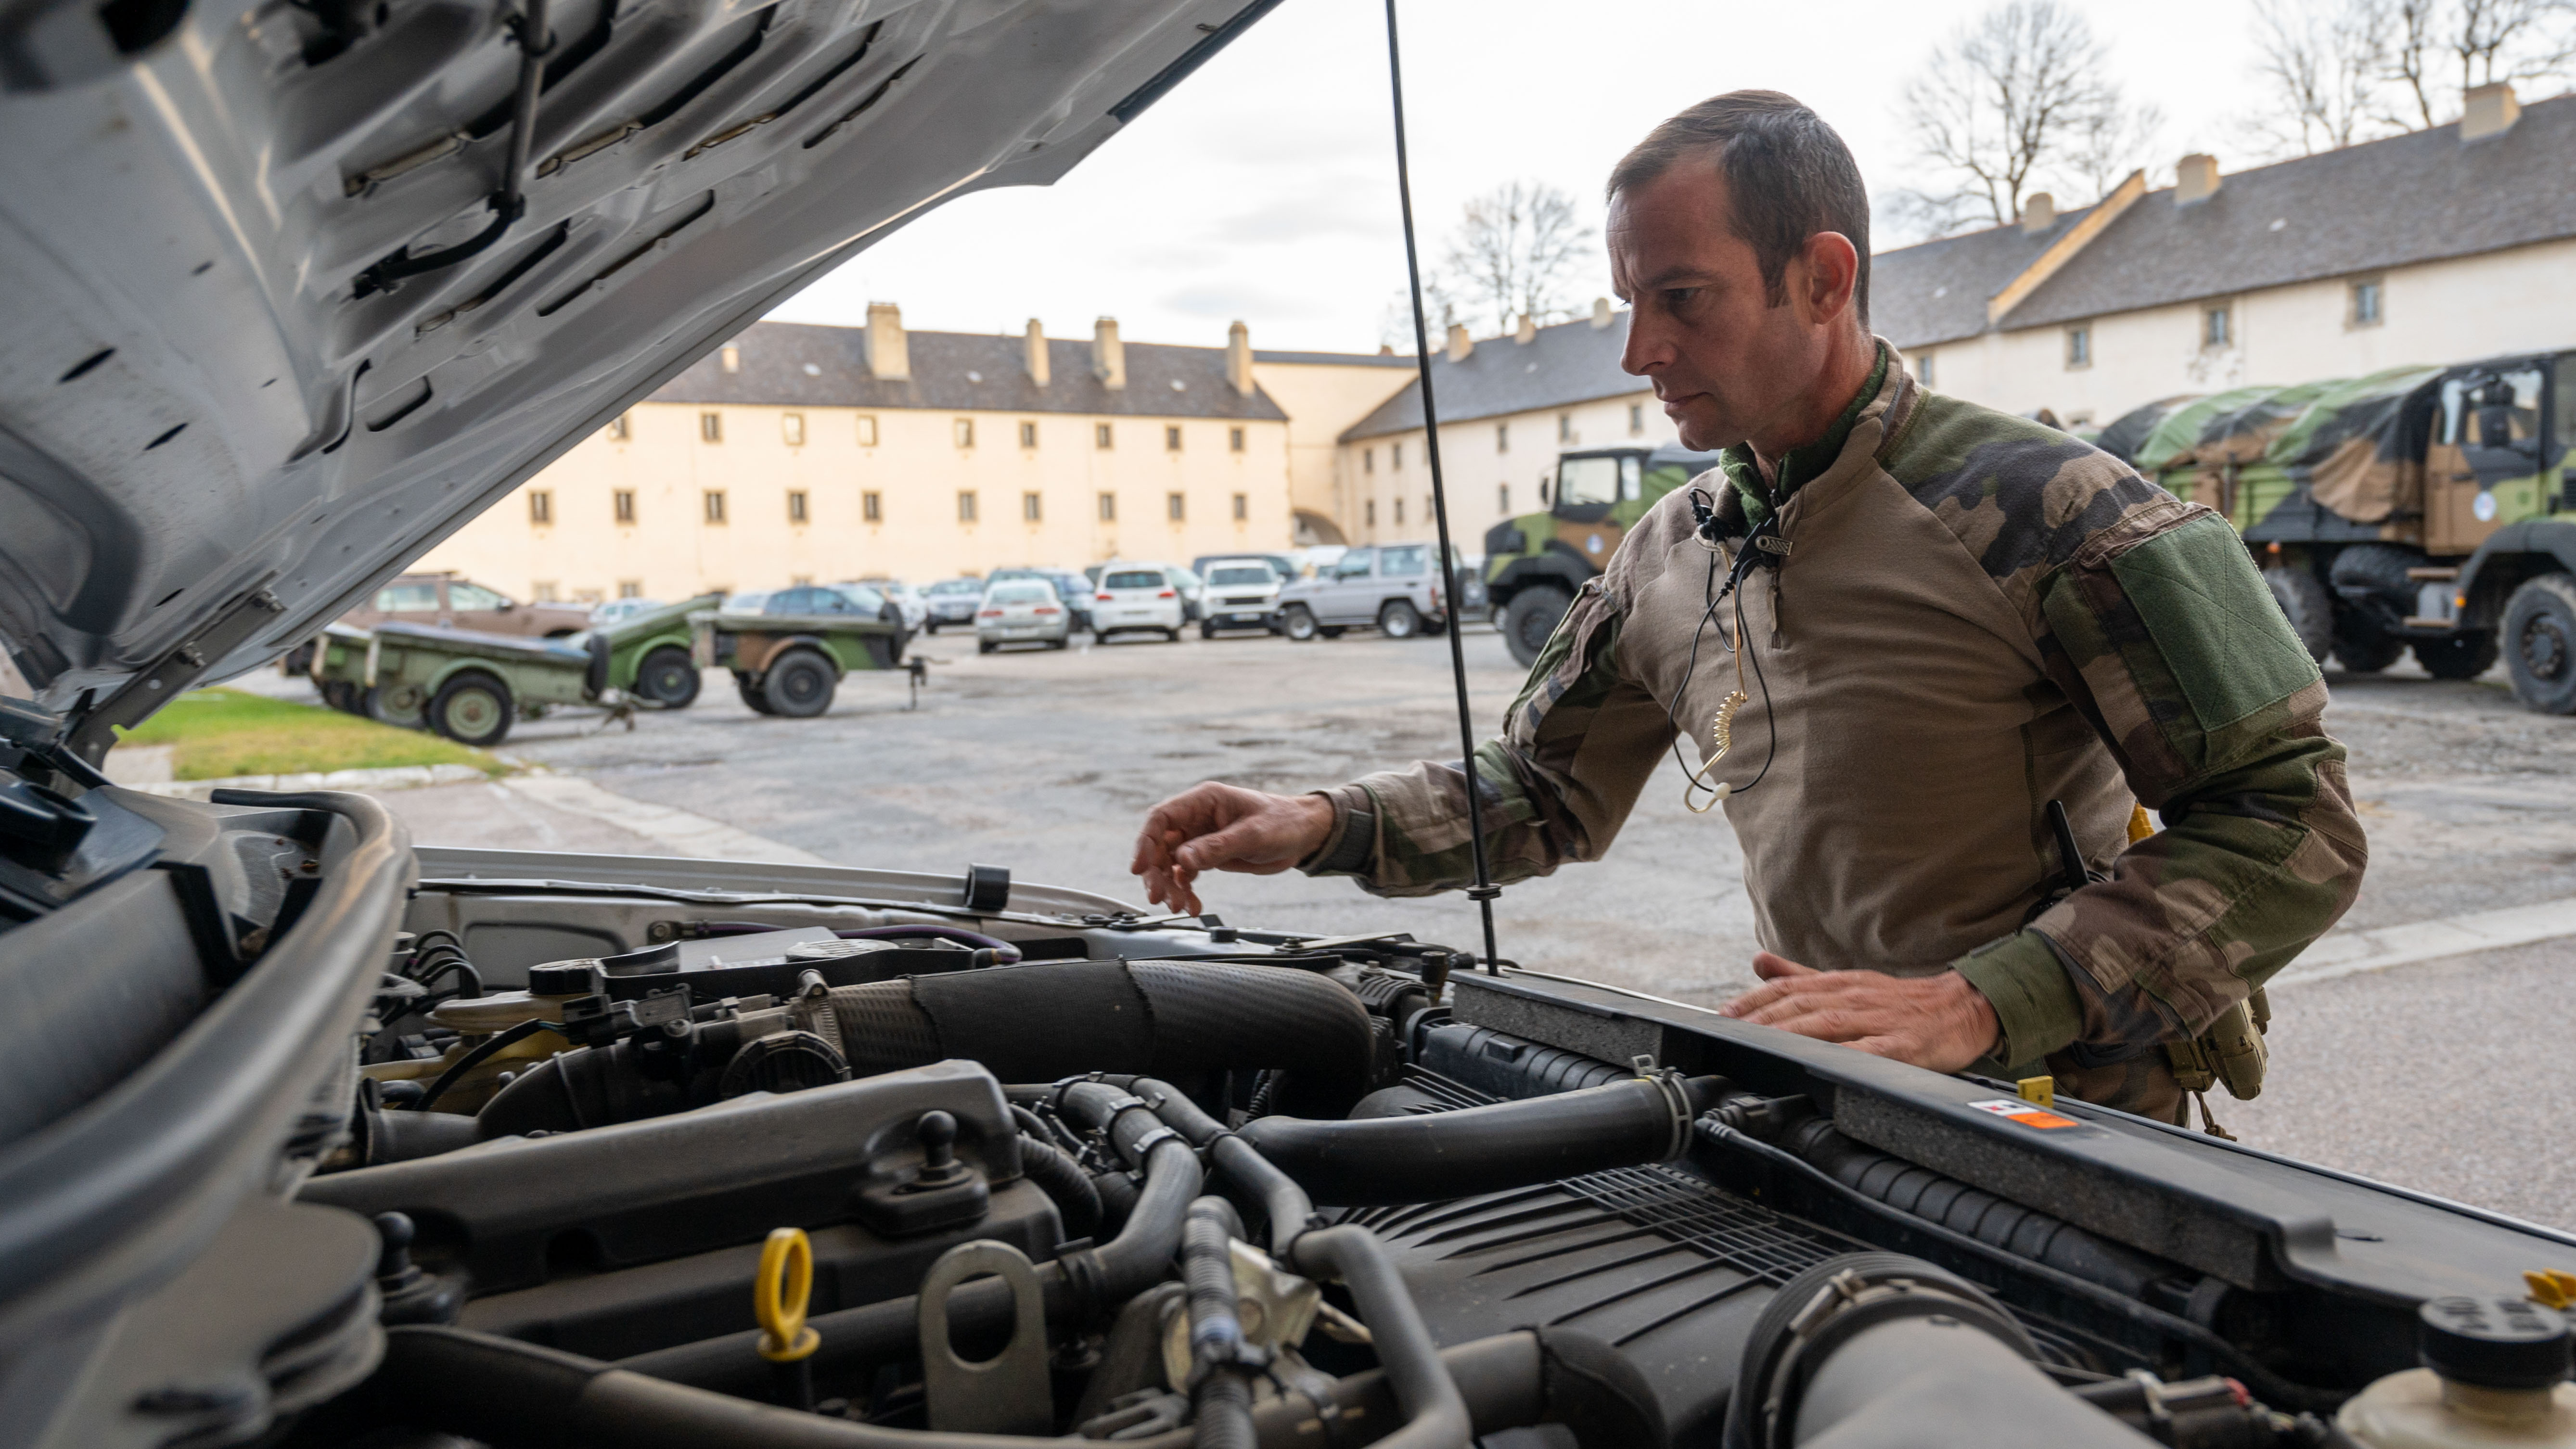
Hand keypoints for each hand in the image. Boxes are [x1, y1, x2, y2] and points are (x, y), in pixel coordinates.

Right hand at [1130, 783, 1335, 915]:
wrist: (1304, 834)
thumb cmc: (1283, 822)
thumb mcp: (1253, 834)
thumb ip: (1217, 847)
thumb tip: (1184, 860)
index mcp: (1204, 801)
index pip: (1162, 818)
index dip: (1145, 842)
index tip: (1139, 868)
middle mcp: (1196, 818)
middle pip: (1161, 845)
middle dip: (1157, 873)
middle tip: (1159, 898)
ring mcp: (1200, 837)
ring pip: (1171, 864)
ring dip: (1171, 886)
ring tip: (1180, 907)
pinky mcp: (1208, 855)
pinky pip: (1187, 875)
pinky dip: (1186, 891)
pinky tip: (1193, 906)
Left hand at [1716, 952, 2000, 1071]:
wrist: (1963, 1007)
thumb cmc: (1901, 1000)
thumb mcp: (1849, 982)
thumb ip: (1802, 975)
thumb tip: (1759, 962)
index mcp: (1841, 984)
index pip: (1789, 988)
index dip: (1754, 1000)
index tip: (1724, 1014)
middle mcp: (1856, 998)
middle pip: (1801, 1006)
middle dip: (1762, 1019)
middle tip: (1731, 1033)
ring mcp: (1880, 1022)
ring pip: (1828, 1025)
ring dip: (1790, 1034)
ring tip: (1760, 1045)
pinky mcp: (1904, 1046)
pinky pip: (1870, 1053)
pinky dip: (1845, 1057)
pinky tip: (1823, 1065)